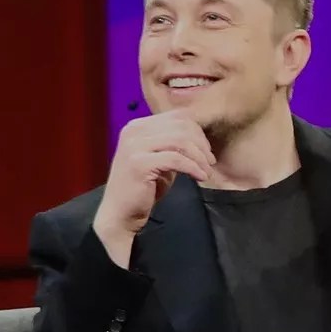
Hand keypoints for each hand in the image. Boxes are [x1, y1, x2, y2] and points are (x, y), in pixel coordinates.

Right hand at [93, 110, 214, 266]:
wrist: (120, 214)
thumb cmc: (142, 189)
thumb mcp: (160, 160)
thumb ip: (174, 145)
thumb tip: (200, 136)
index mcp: (138, 126)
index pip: (177, 116)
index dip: (198, 132)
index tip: (207, 151)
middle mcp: (133, 131)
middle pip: (180, 125)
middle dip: (201, 143)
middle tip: (210, 162)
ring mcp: (134, 145)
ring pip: (180, 140)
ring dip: (199, 156)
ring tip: (206, 171)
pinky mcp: (139, 163)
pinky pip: (176, 159)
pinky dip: (193, 167)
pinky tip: (200, 177)